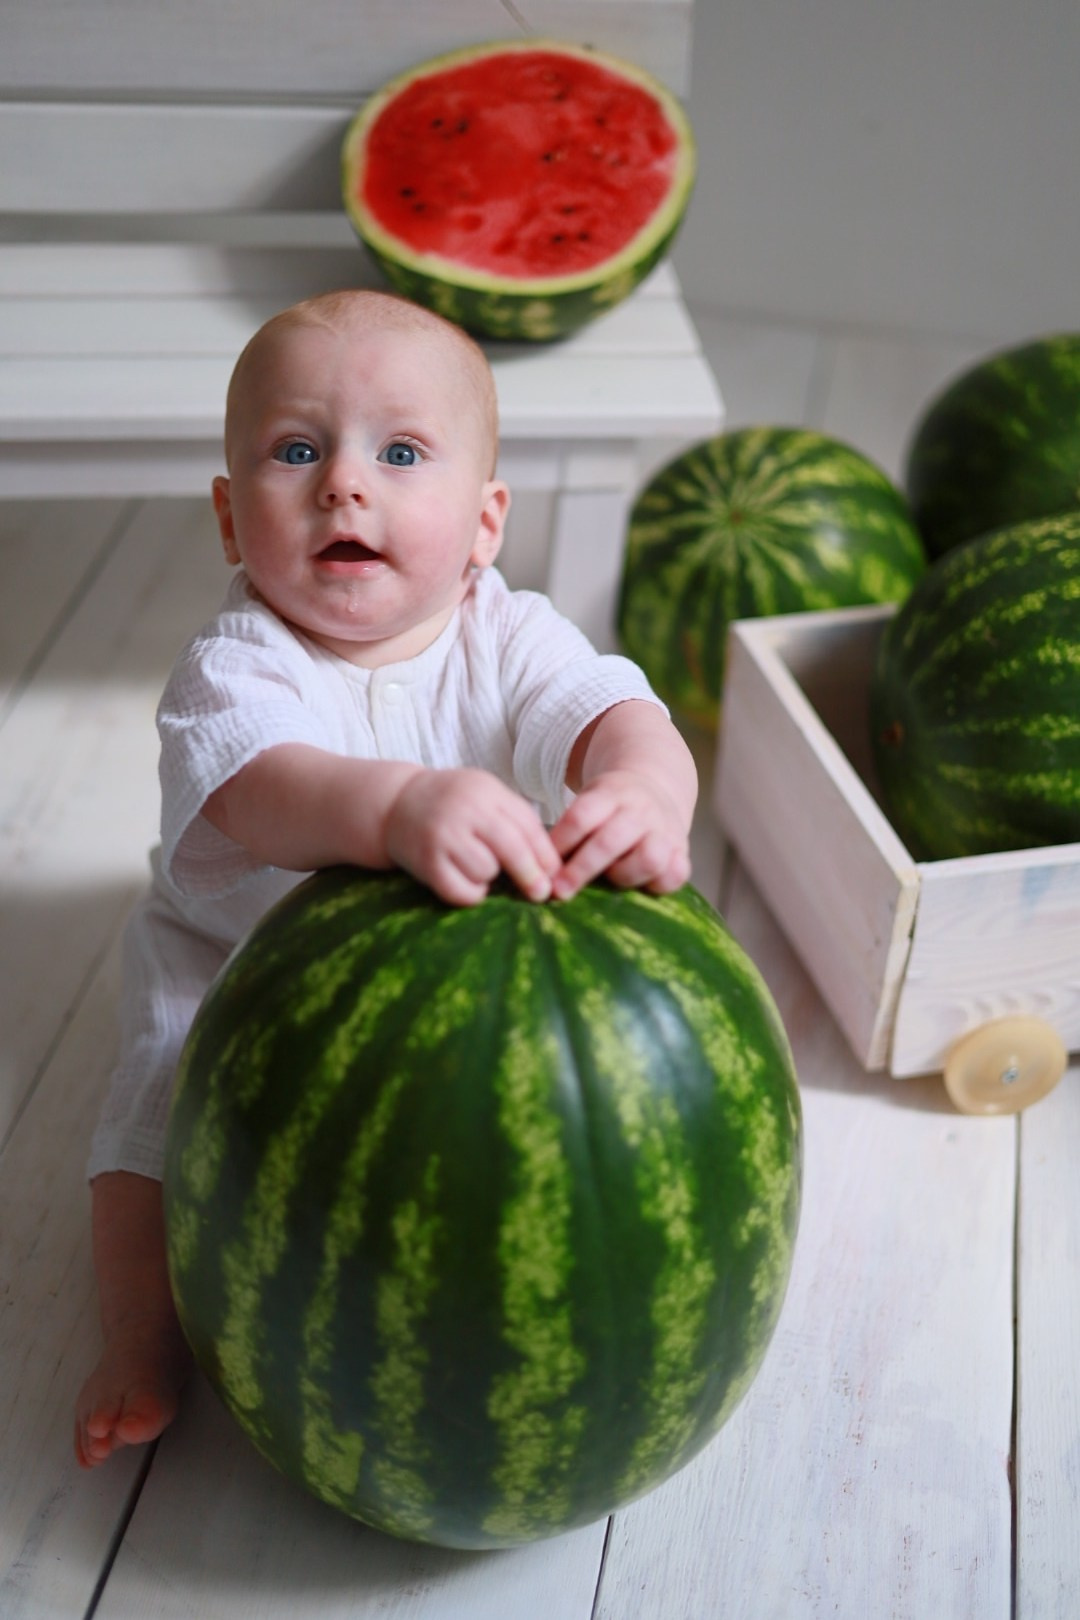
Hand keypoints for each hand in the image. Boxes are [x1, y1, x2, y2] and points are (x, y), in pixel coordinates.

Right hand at [386, 769, 560, 906]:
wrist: (395, 804)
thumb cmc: (452, 804)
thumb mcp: (484, 795)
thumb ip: (515, 820)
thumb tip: (551, 865)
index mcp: (485, 790)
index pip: (527, 826)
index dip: (546, 855)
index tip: (556, 875)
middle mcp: (464, 810)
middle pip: (511, 849)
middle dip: (531, 876)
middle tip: (540, 893)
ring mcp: (442, 836)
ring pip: (486, 871)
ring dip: (490, 878)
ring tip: (478, 867)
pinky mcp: (426, 862)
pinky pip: (462, 891)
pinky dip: (472, 894)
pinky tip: (467, 881)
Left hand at [548, 769, 691, 900]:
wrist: (656, 786)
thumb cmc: (610, 807)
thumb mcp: (590, 803)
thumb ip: (570, 831)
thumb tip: (536, 871)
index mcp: (611, 794)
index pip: (581, 817)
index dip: (559, 843)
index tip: (540, 866)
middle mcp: (641, 811)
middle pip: (609, 841)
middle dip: (581, 869)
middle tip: (559, 891)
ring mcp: (664, 830)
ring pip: (648, 858)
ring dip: (623, 876)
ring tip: (608, 883)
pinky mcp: (682, 851)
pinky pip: (676, 874)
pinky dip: (658, 884)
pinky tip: (640, 890)